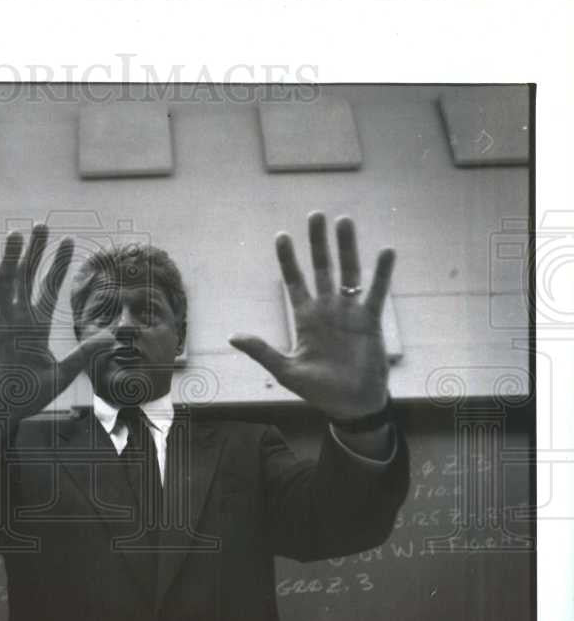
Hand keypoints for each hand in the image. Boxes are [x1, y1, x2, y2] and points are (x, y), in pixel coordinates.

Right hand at [0, 224, 114, 428]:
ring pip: (5, 286)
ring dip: (10, 261)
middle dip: (35, 253)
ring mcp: (0, 326)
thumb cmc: (28, 395)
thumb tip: (110, 338)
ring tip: (16, 237)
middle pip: (26, 278)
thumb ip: (83, 354)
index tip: (68, 241)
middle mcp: (17, 320)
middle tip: (41, 225)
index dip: (57, 265)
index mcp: (36, 326)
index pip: (49, 288)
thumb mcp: (62, 374)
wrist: (2, 414)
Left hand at [229, 212, 394, 419]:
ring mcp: (350, 313)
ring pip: (348, 272)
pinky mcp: (370, 321)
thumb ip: (262, 351)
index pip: (295, 282)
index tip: (282, 236)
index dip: (288, 260)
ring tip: (344, 221)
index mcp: (305, 318)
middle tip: (316, 215)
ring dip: (347, 248)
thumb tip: (232, 336)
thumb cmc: (318, 390)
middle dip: (317, 243)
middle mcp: (327, 310)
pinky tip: (386, 251)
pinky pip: (376, 292)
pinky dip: (382, 273)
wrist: (351, 405)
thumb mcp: (285, 370)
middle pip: (321, 268)